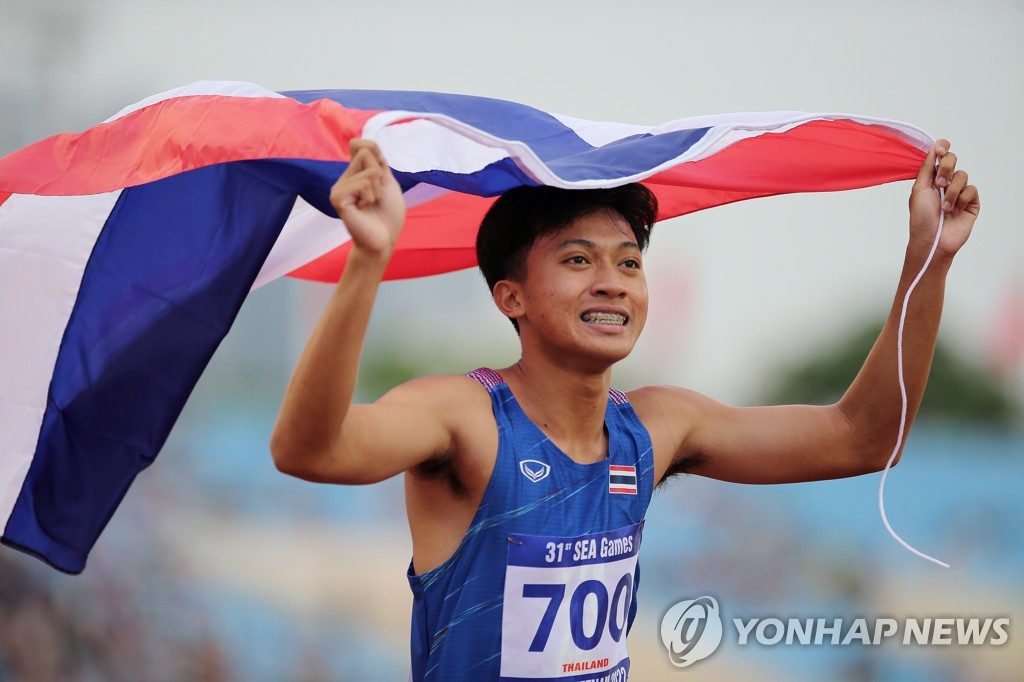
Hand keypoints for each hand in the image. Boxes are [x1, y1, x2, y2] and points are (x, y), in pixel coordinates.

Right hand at [329, 139, 405, 256]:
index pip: (359, 144)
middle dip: (380, 175)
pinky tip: (363, 209)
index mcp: (355, 174)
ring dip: (377, 190)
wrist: (383, 241)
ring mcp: (338, 188)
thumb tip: (366, 143)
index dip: (373, 150)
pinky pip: (363, 184)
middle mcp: (344, 178)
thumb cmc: (388, 216)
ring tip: (370, 205)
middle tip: (376, 197)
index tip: (380, 173)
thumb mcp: (388, 183)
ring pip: (368, 170)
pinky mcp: (338, 198)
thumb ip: (378, 163)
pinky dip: (371, 197)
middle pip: (365, 152)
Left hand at [908, 139, 979, 258]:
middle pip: (953, 159)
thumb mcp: (919, 190)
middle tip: (939, 183)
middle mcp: (946, 182)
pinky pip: (972, 190)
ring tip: (944, 207)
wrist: (932, 239)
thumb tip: (933, 149)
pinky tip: (954, 211)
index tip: (940, 149)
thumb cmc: (921, 219)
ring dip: (951, 191)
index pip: (940, 156)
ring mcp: (959, 192)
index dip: (942, 148)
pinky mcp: (971, 202)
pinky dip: (962, 199)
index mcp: (931, 178)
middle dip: (946, 169)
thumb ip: (926, 168)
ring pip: (962, 175)